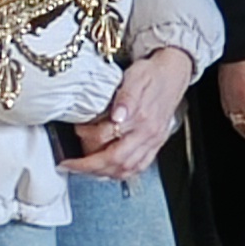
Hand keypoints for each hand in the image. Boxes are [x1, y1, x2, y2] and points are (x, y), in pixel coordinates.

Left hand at [60, 51, 195, 178]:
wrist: (174, 73)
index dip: (86, 136)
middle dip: (89, 166)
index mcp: (141, 117)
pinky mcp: (156, 143)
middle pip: (116, 160)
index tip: (76, 130)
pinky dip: (121, 173)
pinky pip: (139, 167)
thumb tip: (117, 115)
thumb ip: (126, 97)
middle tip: (70, 164)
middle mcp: (148, 133)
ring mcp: (153, 141)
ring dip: (103, 173)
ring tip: (86, 170)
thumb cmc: (152, 74)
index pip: (107, 136)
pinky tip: (110, 171)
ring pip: (127, 168)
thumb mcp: (135, 77)